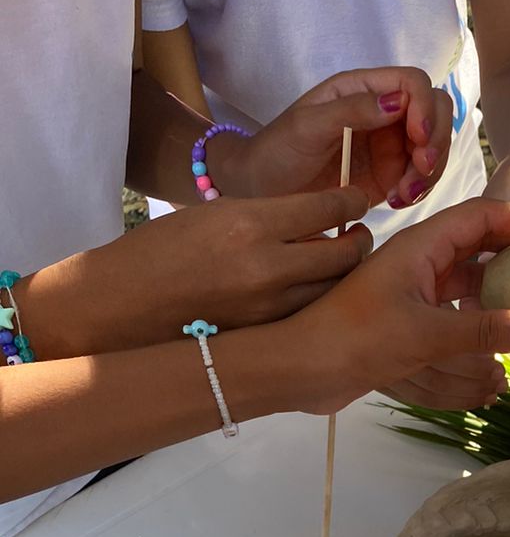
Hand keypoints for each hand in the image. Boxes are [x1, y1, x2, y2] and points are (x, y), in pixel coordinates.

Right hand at [21, 187, 372, 357]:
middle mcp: (267, 266)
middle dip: (359, 242)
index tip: (356, 200)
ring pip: (334, 290)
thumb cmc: (161, 252)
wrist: (122, 305)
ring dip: (346, 276)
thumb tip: (318, 221)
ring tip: (344, 263)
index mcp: (251, 223)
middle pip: (344, 254)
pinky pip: (310, 315)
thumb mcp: (216, 216)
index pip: (328, 208)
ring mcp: (270, 308)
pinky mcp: (267, 336)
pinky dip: (322, 302)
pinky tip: (320, 294)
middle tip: (361, 234)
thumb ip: (268, 218)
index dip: (350, 203)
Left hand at [217, 68, 455, 211]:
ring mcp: (388, 145)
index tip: (418, 139)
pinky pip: (421, 177)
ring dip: (428, 172)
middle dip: (435, 142)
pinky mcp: (389, 175)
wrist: (261, 191)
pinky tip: (397, 202)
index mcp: (362, 89)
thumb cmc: (277, 152)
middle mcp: (381, 112)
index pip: (413, 84)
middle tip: (420, 171)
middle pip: (434, 112)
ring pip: (433, 148)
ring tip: (403, 195)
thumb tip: (398, 102)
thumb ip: (351, 111)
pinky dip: (419, 190)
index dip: (424, 107)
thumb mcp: (307, 126)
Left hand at [291, 197, 509, 414]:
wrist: (298, 369)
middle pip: (481, 250)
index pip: (483, 216)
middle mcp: (419, 263)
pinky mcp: (406, 323)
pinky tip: (498, 359)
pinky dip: (478, 333)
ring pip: (470, 288)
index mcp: (421, 246)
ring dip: (501, 303)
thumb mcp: (424, 333)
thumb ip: (484, 330)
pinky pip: (454, 319)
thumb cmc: (353, 338)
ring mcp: (413, 293)